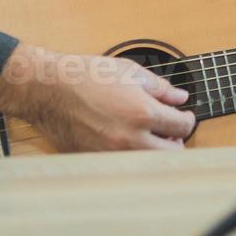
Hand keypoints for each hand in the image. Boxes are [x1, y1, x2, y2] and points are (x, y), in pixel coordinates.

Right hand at [0, 44, 196, 152]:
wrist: (48, 89)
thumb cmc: (85, 76)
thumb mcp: (130, 71)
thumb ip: (160, 88)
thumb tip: (180, 98)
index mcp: (142, 114)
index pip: (182, 126)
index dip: (188, 118)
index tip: (184, 114)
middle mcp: (130, 139)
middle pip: (172, 152)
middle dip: (176, 139)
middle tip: (171, 127)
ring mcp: (112, 153)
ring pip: (149, 162)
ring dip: (156, 151)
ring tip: (151, 134)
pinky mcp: (96, 160)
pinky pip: (125, 164)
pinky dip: (132, 156)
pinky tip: (128, 140)